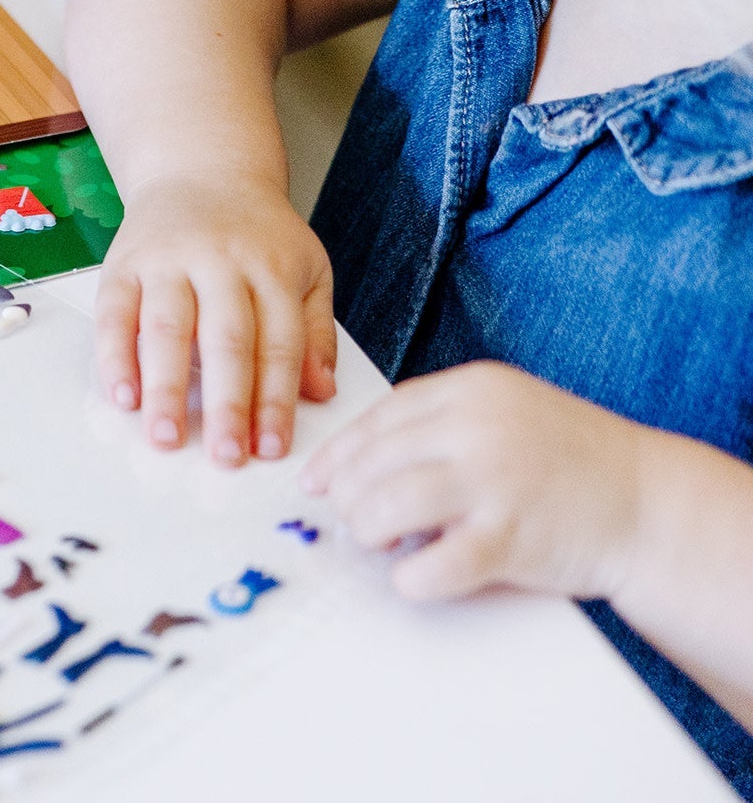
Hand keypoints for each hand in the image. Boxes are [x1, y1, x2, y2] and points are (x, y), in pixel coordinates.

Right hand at [94, 169, 336, 465]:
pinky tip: (121, 394)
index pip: (278, 342)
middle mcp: (219, 260)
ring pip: (166, 326)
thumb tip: (322, 392)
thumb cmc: (257, 232)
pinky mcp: (124, 260)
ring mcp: (167, 258)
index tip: (271, 448)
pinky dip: (114, 354)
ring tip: (165, 436)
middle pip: (225, 338)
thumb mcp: (306, 267)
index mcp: (271, 267)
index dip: (276, 399)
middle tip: (225, 456)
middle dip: (226, 403)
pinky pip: (114, 311)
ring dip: (165, 386)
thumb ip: (314, 331)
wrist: (200, 168)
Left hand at [301, 362, 649, 602]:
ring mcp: (495, 481)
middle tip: (341, 516)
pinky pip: (439, 563)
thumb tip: (362, 461)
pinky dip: (412, 575)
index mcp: (470, 389)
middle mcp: (476, 428)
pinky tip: (407, 577)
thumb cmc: (569, 459)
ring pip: (390, 503)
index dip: (340, 451)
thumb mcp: (503, 412)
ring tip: (371, 541)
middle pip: (375, 459)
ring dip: (367, 527)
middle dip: (346, 493)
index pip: (381, 416)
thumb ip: (441, 425)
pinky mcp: (512, 538)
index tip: (316, 477)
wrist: (649, 501)